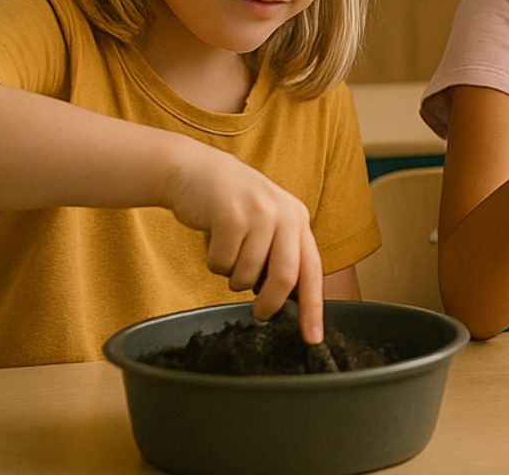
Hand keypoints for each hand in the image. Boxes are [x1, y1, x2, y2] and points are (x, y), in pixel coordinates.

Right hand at [160, 142, 325, 343]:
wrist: (195, 171)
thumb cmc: (231, 207)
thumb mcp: (266, 225)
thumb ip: (280, 255)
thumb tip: (288, 301)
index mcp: (299, 220)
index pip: (313, 271)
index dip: (313, 307)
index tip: (312, 338)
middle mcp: (286, 214)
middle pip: (286, 277)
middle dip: (270, 303)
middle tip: (260, 314)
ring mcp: (259, 212)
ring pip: (247, 274)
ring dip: (233, 277)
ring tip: (229, 257)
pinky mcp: (230, 213)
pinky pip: (222, 262)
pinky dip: (214, 263)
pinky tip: (213, 243)